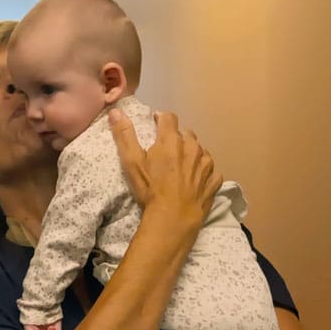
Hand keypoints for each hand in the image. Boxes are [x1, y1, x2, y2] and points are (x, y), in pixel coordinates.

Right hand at [109, 108, 221, 222]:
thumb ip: (124, 135)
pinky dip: (204, 172)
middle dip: (177, 138)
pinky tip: (196, 181)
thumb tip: (116, 111)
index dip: (161, 119)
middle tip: (167, 151)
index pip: (169, 117)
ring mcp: (207, 164)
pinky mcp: (214, 180)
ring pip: (200, 150)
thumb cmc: (150, 190)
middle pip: (186, 134)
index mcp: (172, 140)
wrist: (173, 218)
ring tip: (181, 167)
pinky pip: (211, 170)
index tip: (155, 125)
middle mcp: (193, 147)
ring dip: (192, 154)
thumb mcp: (132, 162)